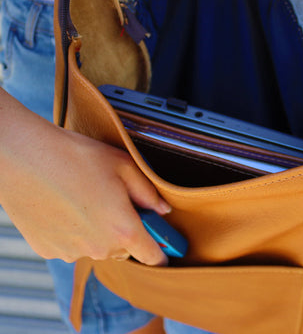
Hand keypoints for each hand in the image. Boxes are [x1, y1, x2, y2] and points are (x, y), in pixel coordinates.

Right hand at [0, 89, 169, 264]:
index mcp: (122, 228)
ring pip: (98, 247)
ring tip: (86, 199)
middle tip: (117, 203)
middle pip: (124, 249)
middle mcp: (98, 247)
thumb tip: (162, 209)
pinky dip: (75, 232)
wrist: (24, 157)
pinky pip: (73, 245)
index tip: (166, 247)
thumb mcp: (123, 166)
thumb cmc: (75, 157)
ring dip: (100, 232)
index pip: (153, 257)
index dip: (163, 252)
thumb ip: (148, 192)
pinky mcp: (48, 249)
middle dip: (127, 231)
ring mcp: (71, 251)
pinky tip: (66, 206)